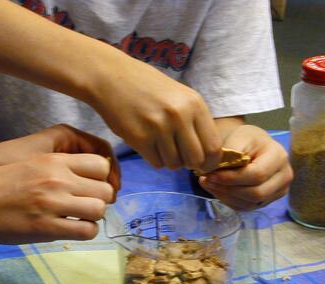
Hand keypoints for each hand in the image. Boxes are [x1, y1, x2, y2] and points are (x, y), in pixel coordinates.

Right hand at [0, 153, 113, 243]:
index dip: (102, 178)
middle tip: (86, 206)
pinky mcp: (47, 227)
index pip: (101, 164)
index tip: (93, 187)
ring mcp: (53, 203)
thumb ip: (60, 169)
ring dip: (93, 217)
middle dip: (101, 199)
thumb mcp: (32, 164)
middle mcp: (58, 178)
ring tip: (79, 218)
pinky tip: (71, 229)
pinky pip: (87, 231)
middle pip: (105, 189)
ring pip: (100, 210)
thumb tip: (88, 181)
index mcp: (54, 160)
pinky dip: (85, 232)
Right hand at [90, 55, 221, 170]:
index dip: (210, 162)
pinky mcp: (139, 138)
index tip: (203, 165)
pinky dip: (154, 159)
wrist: (110, 76)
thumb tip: (206, 156)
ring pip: (174, 164)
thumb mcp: (179, 96)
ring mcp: (159, 127)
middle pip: (196, 160)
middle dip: (189, 164)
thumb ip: (194, 122)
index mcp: (195, 104)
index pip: (214, 147)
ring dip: (169, 160)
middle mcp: (179, 116)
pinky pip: (156, 163)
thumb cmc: (147, 86)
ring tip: (159, 143)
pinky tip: (147, 143)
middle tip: (180, 157)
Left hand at [198, 125, 292, 209]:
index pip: (257, 175)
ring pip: (250, 203)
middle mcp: (284, 176)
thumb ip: (230, 153)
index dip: (232, 178)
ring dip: (225, 196)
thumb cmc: (246, 139)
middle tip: (206, 180)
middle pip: (256, 193)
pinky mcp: (267, 201)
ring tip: (208, 183)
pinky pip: (246, 207)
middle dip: (228, 189)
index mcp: (279, 157)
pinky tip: (216, 189)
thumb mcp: (238, 137)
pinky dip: (228, 201)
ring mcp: (278, 191)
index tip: (211, 174)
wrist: (254, 146)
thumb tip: (215, 171)